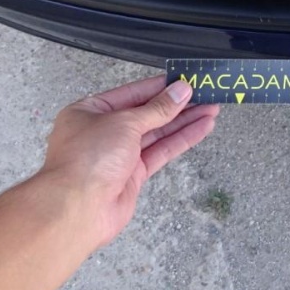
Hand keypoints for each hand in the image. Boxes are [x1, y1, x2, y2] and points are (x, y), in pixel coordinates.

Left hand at [40, 75, 218, 247]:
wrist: (78, 208)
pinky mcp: (133, 175)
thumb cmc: (87, 160)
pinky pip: (161, 152)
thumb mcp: (124, 123)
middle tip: (204, 94)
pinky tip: (201, 129)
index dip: (160, 87)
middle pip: (147, 113)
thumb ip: (157, 109)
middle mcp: (104, 131)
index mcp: (90, 111)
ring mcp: (119, 154)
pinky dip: (182, 140)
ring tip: (211, 109)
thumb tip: (180, 91)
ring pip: (158, 133)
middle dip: (177, 105)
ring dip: (184, 121)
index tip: (184, 81)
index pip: (132, 93)